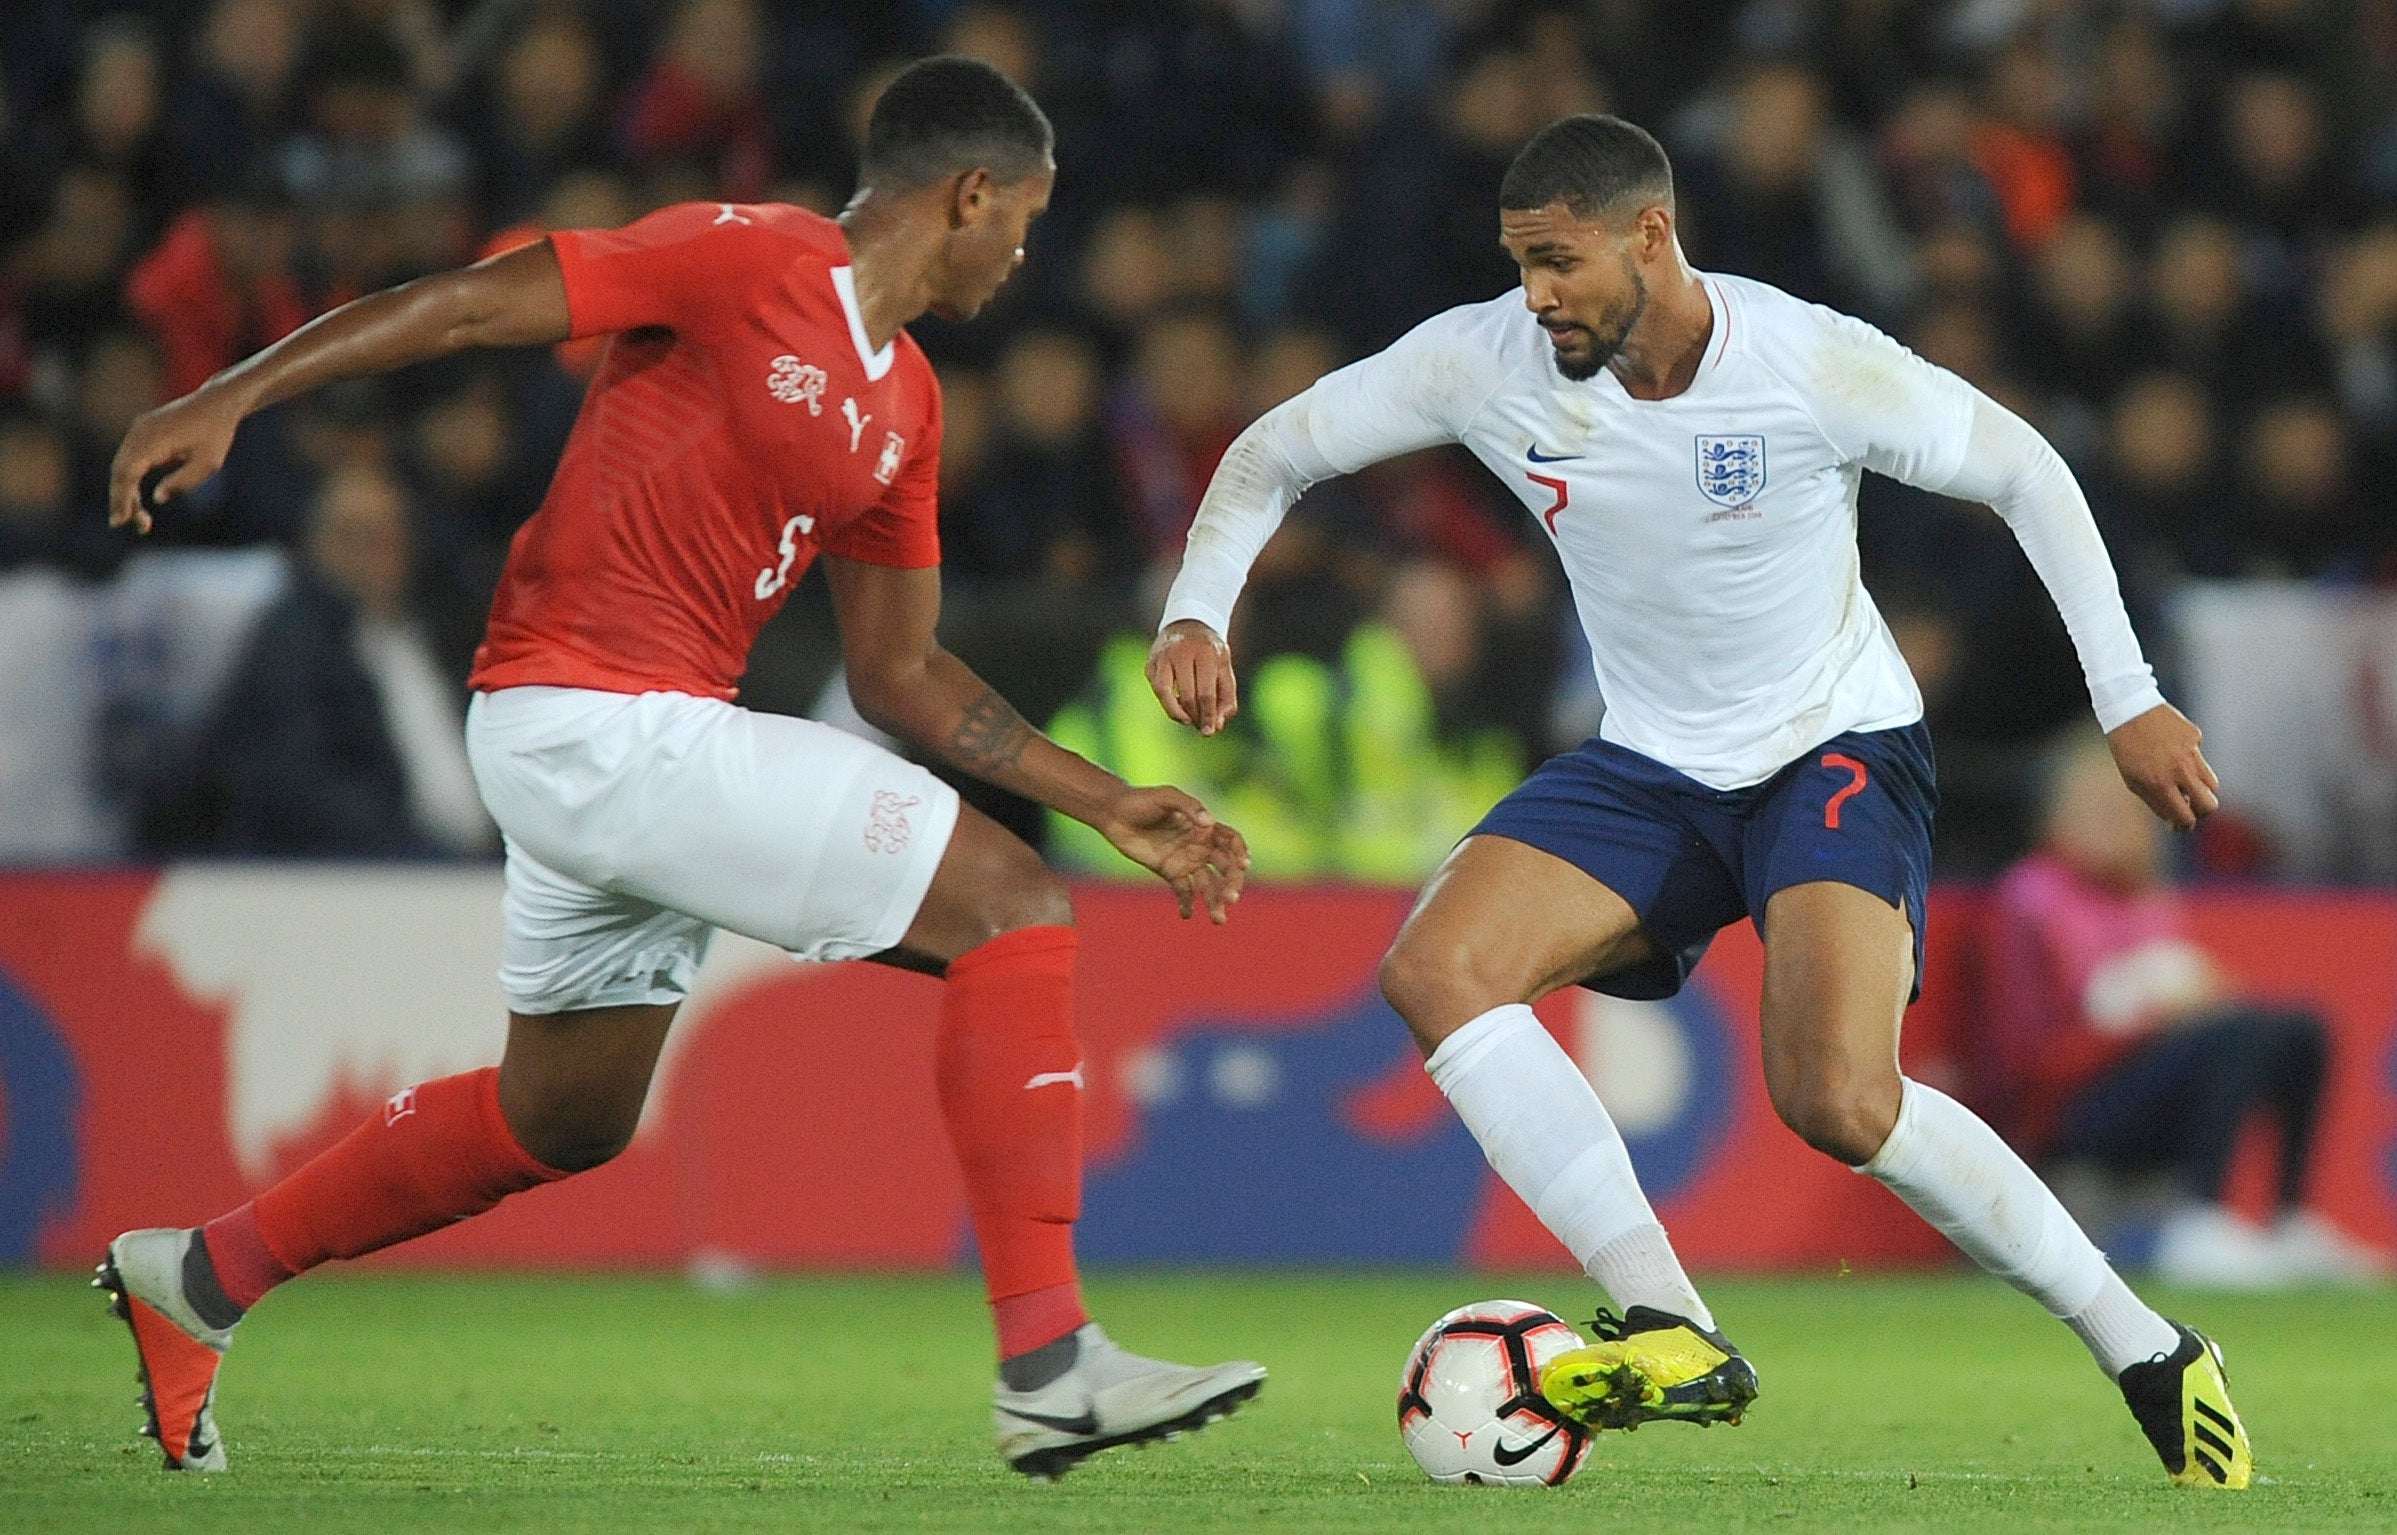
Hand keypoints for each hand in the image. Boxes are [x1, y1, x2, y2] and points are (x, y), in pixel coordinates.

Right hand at [109, 386, 247, 533]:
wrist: (217, 403)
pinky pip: (129, 459)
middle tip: (132, 526)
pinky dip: (130, 479)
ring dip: (125, 492)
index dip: (121, 497)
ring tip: (139, 519)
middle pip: (120, 471)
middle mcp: (139, 432)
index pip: (127, 472)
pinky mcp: (142, 431)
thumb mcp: (208, 463)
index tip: (120, 521)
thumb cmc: (217, 433)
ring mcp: (138, 430)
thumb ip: (183, 482)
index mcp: (153, 439)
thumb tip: (157, 498)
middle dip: (121, 500)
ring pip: (122, 466)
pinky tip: (137, 500)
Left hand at [1096, 784, 1249, 922]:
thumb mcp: (1166, 796)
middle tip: (1230, 899)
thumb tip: (1209, 823)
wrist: (1114, 813)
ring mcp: (1186, 860)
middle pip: (1225, 867)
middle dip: (1231, 884)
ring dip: (1215, 901)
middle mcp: (1200, 845)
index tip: (1243, 865)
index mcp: (1205, 827)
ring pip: (1208, 884)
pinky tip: (1186, 915)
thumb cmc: (1141, 800)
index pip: (1231, 842)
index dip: (1241, 853)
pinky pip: (1184, 891)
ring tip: (1218, 920)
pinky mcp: (1170, 872)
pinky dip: (1187, 904)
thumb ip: (1189, 807)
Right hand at [1147, 620, 1238, 735]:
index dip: (1208, 716)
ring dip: (1176, 713)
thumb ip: (1227, 697)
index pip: (1206, 693)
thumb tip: (1217, 725)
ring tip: (1187, 720)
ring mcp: (1162, 656)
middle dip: (1194, 716)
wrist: (1188, 623)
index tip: (1210, 731)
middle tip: (1200, 727)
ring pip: (1164, 693)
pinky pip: (1157, 689)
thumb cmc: (1210, 652)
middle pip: (1186, 695)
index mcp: (1206, 653)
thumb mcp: (1224, 668)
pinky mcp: (1151, 663)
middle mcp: (1181, 652)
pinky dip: (1167, 702)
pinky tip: (1178, 706)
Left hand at [2107, 703, 2219, 830]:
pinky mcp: (2196, 737)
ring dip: (2201, 789)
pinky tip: (2171, 748)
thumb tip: (2175, 819)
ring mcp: (2191, 752)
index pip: (2185, 817)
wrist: (2128, 709)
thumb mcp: (2132, 780)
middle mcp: (2179, 770)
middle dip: (2203, 812)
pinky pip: (2200, 756)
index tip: (2181, 825)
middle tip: (2192, 809)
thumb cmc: (2126, 748)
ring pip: (2212, 782)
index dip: (2185, 826)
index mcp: (2160, 785)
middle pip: (2210, 804)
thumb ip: (2156, 801)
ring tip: (2185, 784)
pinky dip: (2189, 759)